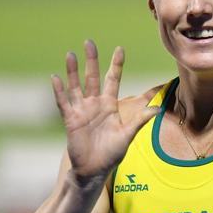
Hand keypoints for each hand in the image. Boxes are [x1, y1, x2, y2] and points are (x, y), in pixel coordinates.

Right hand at [51, 40, 158, 181]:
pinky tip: (55, 78)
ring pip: (76, 86)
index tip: (120, 48)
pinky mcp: (70, 120)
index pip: (113, 79)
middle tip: (89, 42)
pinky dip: (59, 91)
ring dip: (73, 71)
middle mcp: (95, 104)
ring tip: (71, 54)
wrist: (94, 170)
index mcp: (109, 105)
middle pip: (92, 77)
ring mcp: (81, 111)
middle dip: (91, 60)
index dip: (116, 65)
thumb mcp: (127, 136)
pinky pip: (63, 103)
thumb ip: (139, 121)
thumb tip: (157, 109)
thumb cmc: (111, 154)